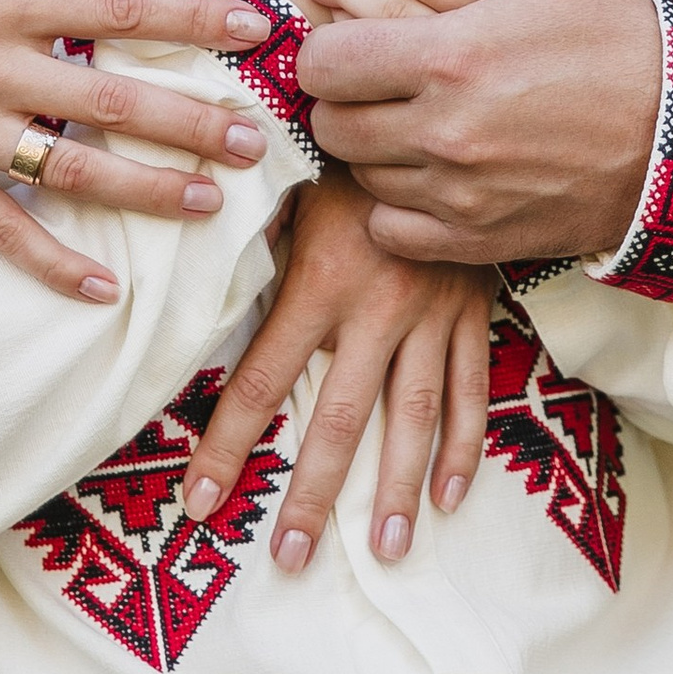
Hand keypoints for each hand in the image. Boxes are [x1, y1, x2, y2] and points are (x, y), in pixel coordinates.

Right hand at [0, 0, 274, 305]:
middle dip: (193, 120)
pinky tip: (100, 291)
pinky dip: (48, 264)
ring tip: (208, 207)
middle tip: (257, 141)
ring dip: (144, 192)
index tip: (255, 29)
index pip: (119, 8)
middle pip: (113, 98)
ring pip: (70, 169)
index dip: (194, 19)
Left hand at [180, 173, 493, 571]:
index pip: (262, 379)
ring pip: (413, 416)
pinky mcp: (474, 309)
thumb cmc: (346, 148)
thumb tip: (198, 286)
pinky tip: (450, 496)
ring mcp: (432, 314)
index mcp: (320, 281)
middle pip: (340, 418)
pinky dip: (464, 444)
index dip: (228, 446)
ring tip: (385, 550)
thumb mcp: (289, 183)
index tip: (201, 503)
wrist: (443, 116)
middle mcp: (377, 308)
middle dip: (312, 493)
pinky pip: (472, 387)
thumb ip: (253, 241)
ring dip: (395, 487)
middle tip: (290, 558)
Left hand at [302, 0, 664, 266]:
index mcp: (451, 55)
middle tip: (375, 71)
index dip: (326, 42)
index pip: (321, 62)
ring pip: (359, 174)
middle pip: (329, 123)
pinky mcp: (478, 240)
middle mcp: (446, 135)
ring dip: (371, 143)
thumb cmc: (615, 27)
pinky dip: (397, 202)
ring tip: (407, 113)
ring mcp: (461, 196)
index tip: (352, 31)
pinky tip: (427, 168)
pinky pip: (392, 229)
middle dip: (342, 93)